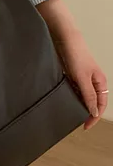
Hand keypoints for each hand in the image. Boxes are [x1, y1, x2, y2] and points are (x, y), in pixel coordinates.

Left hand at [36, 0, 107, 129]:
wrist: (64, 39)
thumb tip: (94, 112)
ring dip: (78, 104)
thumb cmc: (76, 55)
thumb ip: (88, 96)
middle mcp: (93, 81)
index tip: (85, 126)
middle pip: (92, 102)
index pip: (100, 105)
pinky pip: (74, 89)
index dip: (94, 117)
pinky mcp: (73, 75)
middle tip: (77, 122)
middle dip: (86, 112)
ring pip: (82, 96)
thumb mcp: (82, 78)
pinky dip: (70, 95)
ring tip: (70, 112)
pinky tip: (64, 99)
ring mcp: (83, 78)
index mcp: (100, 82)